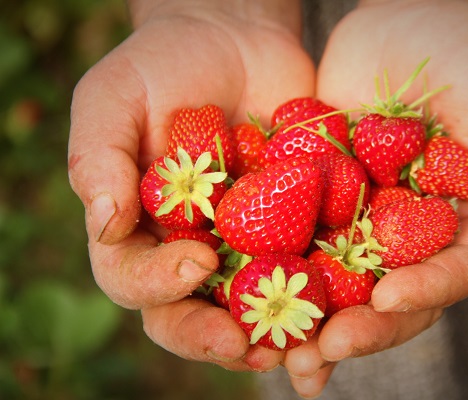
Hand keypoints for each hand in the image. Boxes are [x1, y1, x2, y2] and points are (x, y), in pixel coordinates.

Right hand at [68, 0, 314, 371]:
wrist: (233, 40)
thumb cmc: (161, 66)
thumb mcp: (114, 99)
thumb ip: (97, 159)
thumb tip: (105, 225)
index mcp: (139, 232)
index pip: (133, 278)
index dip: (157, 284)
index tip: (194, 263)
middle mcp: (190, 250)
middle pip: (192, 314)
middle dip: (216, 337)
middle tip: (246, 345)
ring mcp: (244, 246)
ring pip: (253, 309)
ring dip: (276, 338)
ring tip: (302, 353)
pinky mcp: (294, 230)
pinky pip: (308, 272)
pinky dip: (327, 298)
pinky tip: (350, 311)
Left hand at [283, 0, 467, 395]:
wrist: (411, 19)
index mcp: (465, 224)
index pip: (453, 272)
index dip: (426, 291)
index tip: (388, 302)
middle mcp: (412, 234)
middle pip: (390, 296)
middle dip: (359, 328)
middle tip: (320, 354)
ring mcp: (363, 218)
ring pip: (338, 282)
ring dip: (309, 319)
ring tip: (277, 350)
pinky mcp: (320, 197)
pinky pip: (295, 236)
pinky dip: (271, 268)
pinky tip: (241, 295)